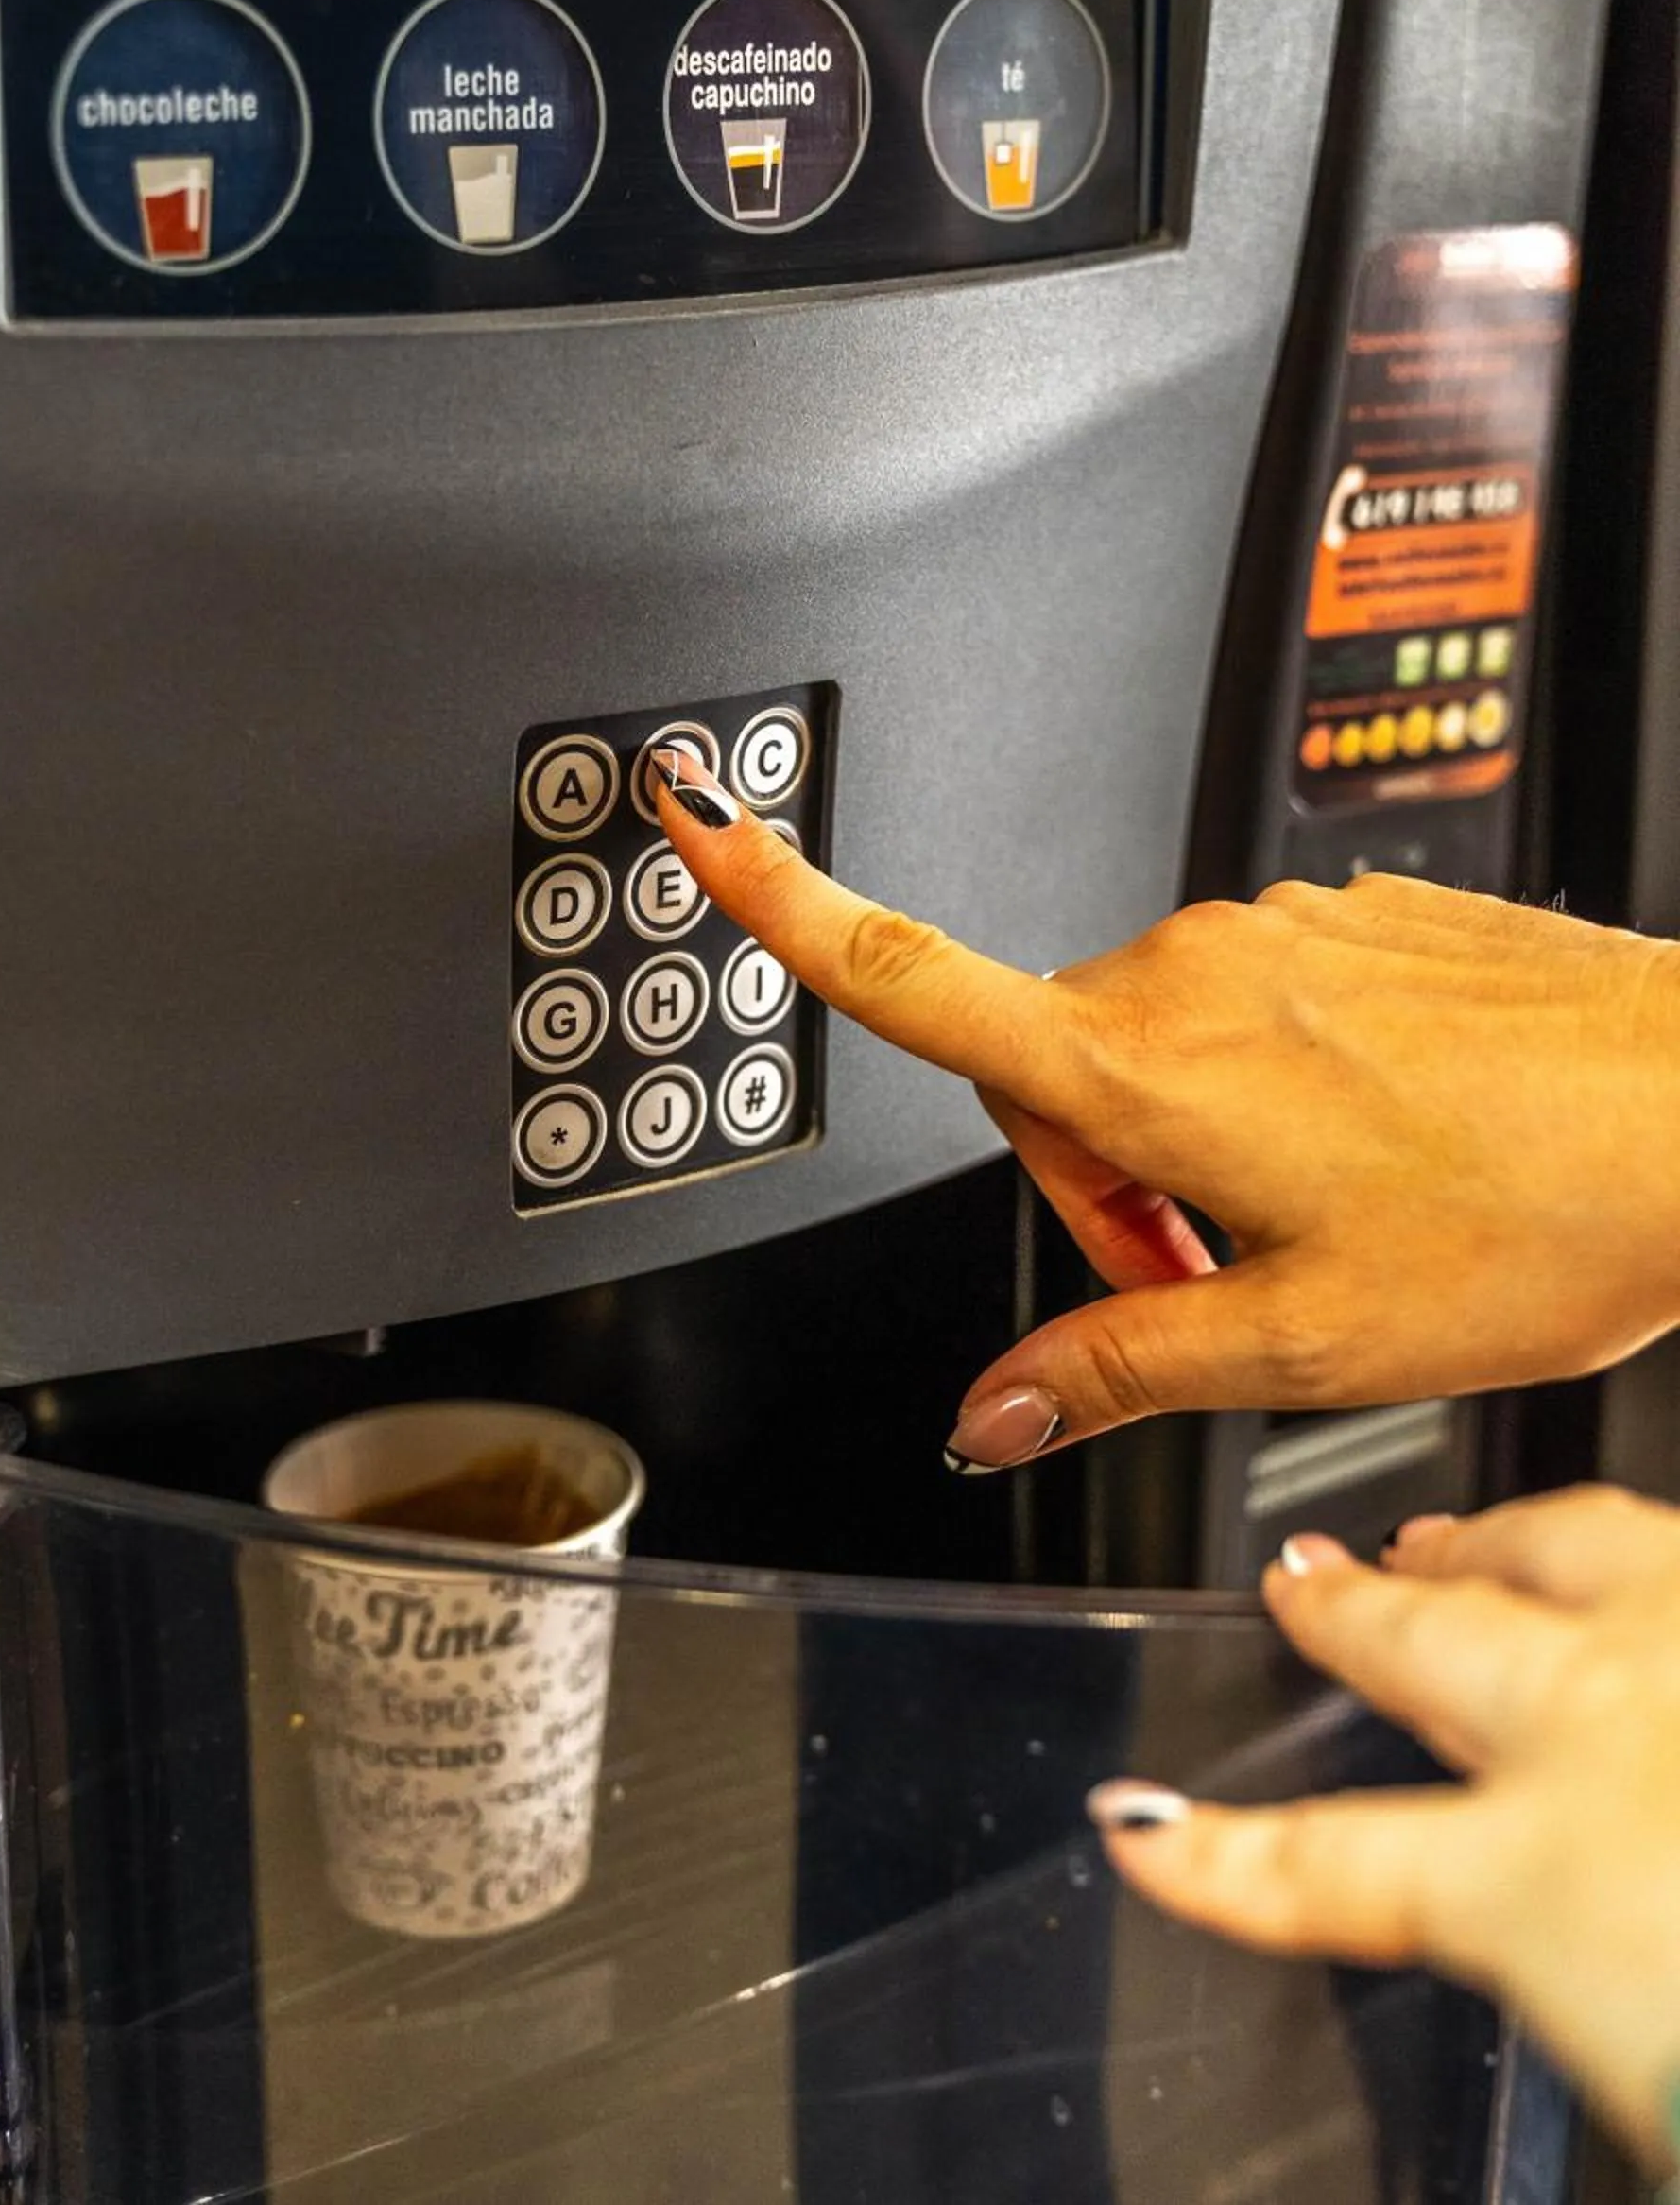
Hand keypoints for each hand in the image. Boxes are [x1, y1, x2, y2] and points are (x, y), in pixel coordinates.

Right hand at [653, 750, 1679, 1466]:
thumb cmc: (1537, 1212)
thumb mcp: (1306, 1343)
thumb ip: (1119, 1365)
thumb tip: (995, 1414)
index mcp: (1147, 1064)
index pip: (911, 975)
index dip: (779, 901)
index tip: (691, 815)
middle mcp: (1190, 967)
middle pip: (1043, 1076)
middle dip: (1097, 1190)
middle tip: (1224, 1281)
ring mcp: (1275, 930)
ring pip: (1148, 1049)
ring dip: (1187, 1149)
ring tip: (1324, 1231)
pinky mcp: (1344, 918)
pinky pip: (1244, 1007)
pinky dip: (1267, 1093)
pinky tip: (1379, 1156)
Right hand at [1088, 1490, 1679, 2174]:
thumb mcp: (1630, 2050)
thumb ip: (1571, 1995)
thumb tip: (1580, 2002)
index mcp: (1539, 1866)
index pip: (1327, 1864)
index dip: (1214, 1852)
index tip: (1149, 1829)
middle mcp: (1606, 1724)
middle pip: (1425, 1646)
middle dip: (1350, 1612)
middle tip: (1304, 1584)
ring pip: (1567, 1553)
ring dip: (1493, 1545)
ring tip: (1456, 1535)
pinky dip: (1649, 1563)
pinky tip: (1650, 1567)